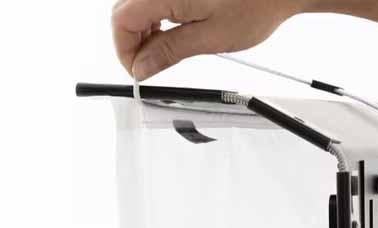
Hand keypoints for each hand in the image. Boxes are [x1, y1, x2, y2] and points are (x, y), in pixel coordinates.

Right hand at [111, 0, 305, 79]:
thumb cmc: (255, 5)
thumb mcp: (211, 37)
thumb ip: (170, 51)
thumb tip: (142, 67)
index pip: (121, 20)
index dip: (124, 50)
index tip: (138, 72)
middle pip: (125, 12)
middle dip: (131, 42)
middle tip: (150, 66)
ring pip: (138, 5)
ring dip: (144, 30)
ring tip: (164, 51)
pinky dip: (157, 17)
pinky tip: (172, 31)